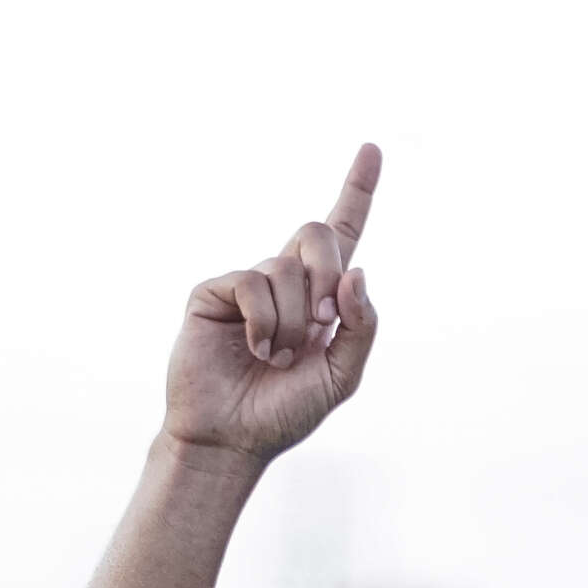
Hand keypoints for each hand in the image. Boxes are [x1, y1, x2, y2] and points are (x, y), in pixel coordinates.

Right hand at [163, 143, 381, 463]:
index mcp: (322, 298)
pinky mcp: (215, 291)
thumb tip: (358, 272)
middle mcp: (285, 282)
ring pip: (287, 268)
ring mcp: (248, 285)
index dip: (357, 191)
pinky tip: (255, 350)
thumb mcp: (342, 375)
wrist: (233, 438)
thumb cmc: (286, 411)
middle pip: (317, 232)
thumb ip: (361, 326)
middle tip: (323, 323)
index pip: (343, 233)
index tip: (372, 149)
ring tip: (275, 359)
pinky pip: (253, 282)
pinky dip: (264, 322)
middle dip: (329, 273)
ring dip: (293, 323)